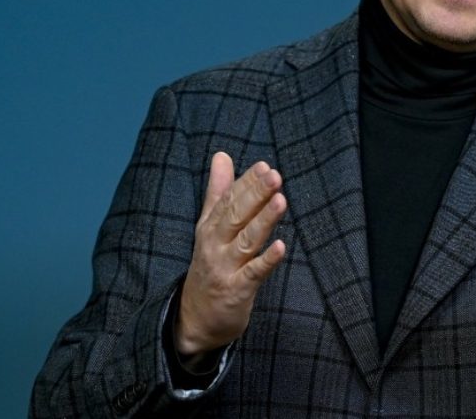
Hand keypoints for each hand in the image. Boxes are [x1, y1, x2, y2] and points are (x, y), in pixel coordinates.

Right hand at [175, 152, 286, 356]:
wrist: (195, 319)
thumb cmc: (209, 265)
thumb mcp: (208, 227)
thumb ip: (218, 191)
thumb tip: (222, 155)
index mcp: (210, 227)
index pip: (228, 200)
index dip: (247, 183)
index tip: (264, 166)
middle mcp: (214, 245)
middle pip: (235, 216)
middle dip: (255, 195)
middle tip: (274, 175)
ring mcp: (225, 268)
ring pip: (245, 241)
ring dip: (263, 221)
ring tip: (280, 200)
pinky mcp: (236, 291)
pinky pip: (253, 274)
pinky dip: (266, 261)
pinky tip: (281, 246)